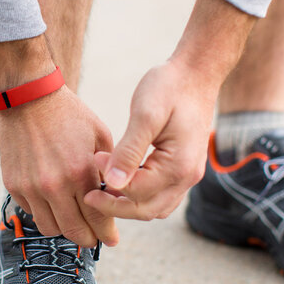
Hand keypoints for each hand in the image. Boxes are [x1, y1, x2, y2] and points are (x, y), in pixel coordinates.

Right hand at [0, 86, 117, 246]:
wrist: (28, 98)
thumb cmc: (70, 115)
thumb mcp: (100, 137)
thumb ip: (108, 170)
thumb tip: (117, 198)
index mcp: (80, 172)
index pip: (98, 218)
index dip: (107, 234)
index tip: (112, 239)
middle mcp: (54, 185)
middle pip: (74, 232)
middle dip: (88, 239)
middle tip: (94, 238)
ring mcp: (31, 187)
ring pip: (50, 228)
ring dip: (64, 229)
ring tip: (73, 221)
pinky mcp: (14, 185)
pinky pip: (32, 212)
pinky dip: (44, 212)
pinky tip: (53, 201)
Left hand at [83, 59, 215, 219]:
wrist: (196, 73)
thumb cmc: (170, 88)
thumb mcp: (145, 115)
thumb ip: (129, 151)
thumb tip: (113, 182)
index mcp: (178, 166)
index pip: (137, 192)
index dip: (110, 183)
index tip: (94, 159)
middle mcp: (187, 177)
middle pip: (146, 210)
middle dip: (114, 207)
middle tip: (88, 194)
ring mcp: (188, 176)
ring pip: (154, 208)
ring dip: (127, 205)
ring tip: (102, 191)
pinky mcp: (184, 170)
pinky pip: (161, 196)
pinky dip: (140, 197)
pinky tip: (121, 183)